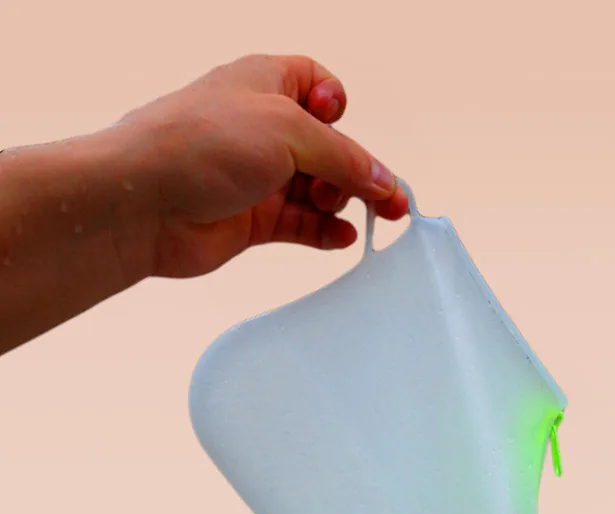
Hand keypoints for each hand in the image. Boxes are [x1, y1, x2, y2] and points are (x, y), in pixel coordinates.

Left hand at [117, 54, 408, 278]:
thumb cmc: (200, 145)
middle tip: (383, 199)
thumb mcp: (289, 132)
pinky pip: (300, 225)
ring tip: (354, 217)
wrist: (141, 203)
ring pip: (316, 190)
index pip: (317, 86)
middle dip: (356, 171)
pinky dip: (323, 232)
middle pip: (327, 147)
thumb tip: (383, 181)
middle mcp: (262, 129)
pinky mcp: (252, 220)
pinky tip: (342, 238)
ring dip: (341, 204)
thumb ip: (344, 158)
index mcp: (265, 84)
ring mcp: (256, 177)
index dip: (337, 105)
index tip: (342, 124)